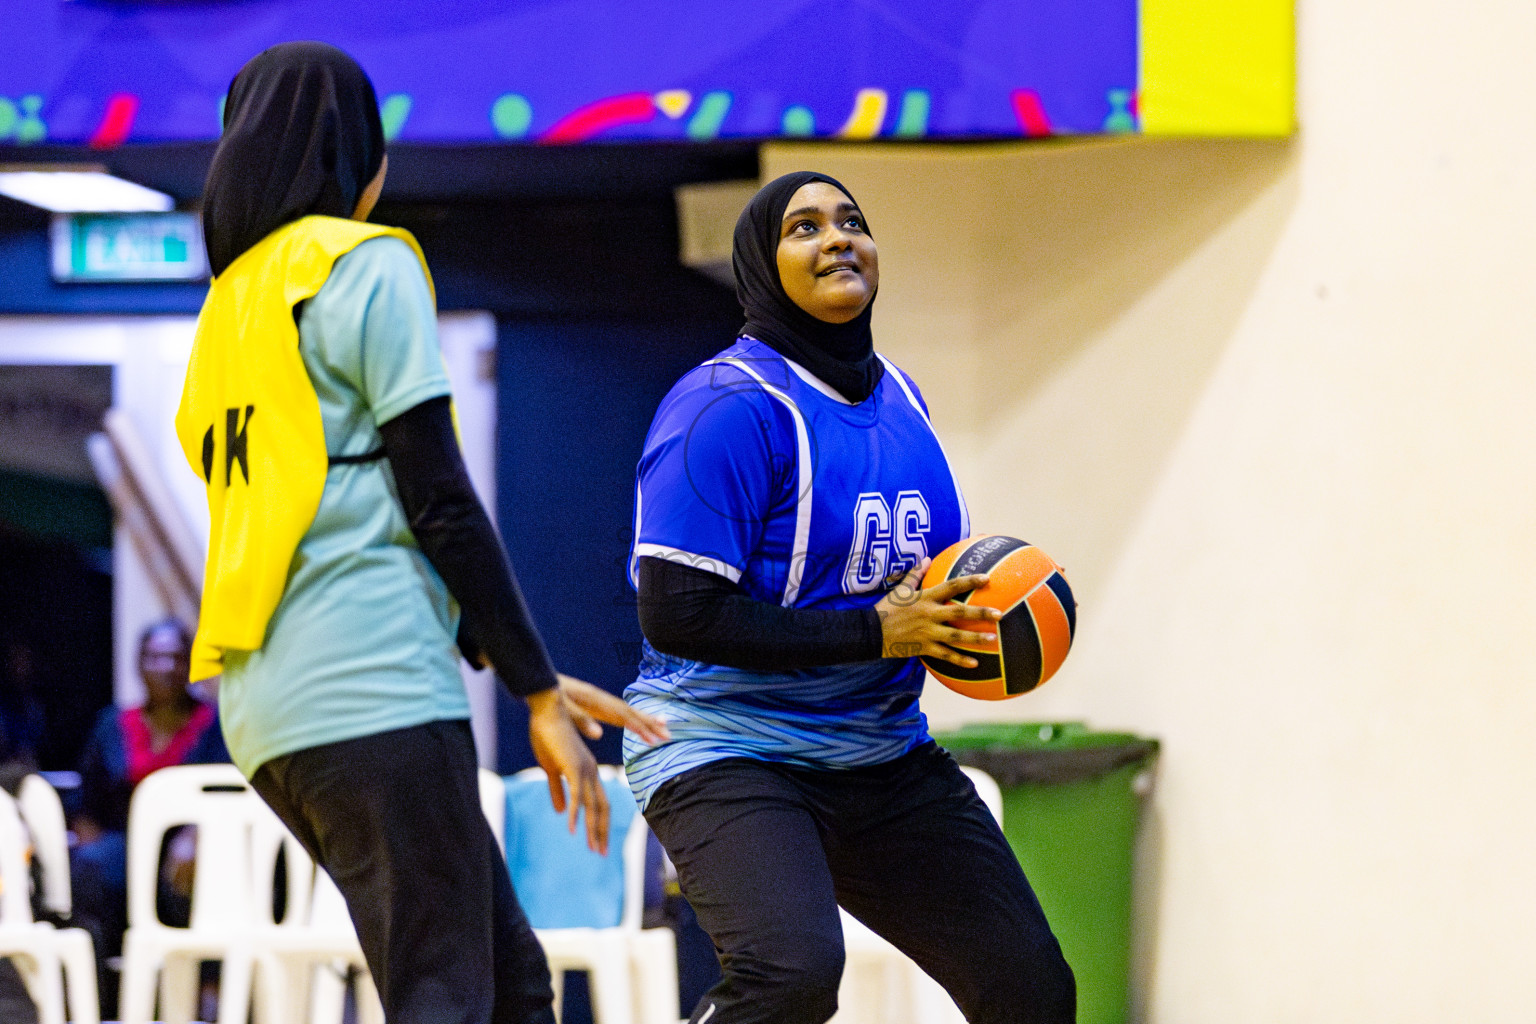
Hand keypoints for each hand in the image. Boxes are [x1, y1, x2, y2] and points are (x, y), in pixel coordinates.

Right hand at [526, 687, 609, 853]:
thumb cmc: (548, 736)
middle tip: (601, 854)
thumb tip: (560, 812)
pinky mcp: (573, 767)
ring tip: (593, 849)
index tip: (599, 844)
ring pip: (592, 805)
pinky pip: (576, 795)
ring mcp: (584, 770)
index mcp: (587, 771)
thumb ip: (556, 790)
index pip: (599, 803)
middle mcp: (591, 772)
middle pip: (602, 808)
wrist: (547, 712)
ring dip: (592, 829)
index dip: (599, 824)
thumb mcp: (550, 768)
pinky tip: (571, 829)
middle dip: (602, 832)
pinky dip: (574, 814)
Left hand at [558, 674, 670, 744]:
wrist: (539, 682)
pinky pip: (619, 713)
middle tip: (668, 736)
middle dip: (650, 724)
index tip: (654, 738)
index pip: (624, 716)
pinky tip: (640, 726)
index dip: (640, 727)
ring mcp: (601, 701)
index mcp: (596, 702)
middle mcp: (602, 699)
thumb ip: (579, 721)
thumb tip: (599, 735)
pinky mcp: (596, 704)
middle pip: (631, 712)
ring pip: (628, 712)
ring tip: (664, 730)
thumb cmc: (548, 698)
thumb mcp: (561, 711)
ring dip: (646, 721)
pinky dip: (633, 719)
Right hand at [875, 560, 1001, 668]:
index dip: (970, 581)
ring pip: (956, 636)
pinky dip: (960, 660)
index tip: (987, 579)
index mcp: (925, 597)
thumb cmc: (886, 609)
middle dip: (980, 613)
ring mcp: (928, 632)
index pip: (951, 586)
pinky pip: (945, 655)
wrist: (871, 633)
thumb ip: (915, 575)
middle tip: (999, 614)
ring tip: (993, 639)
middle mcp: (929, 614)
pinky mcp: (924, 648)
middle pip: (959, 612)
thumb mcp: (900, 590)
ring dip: (976, 638)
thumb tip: (926, 559)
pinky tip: (975, 664)